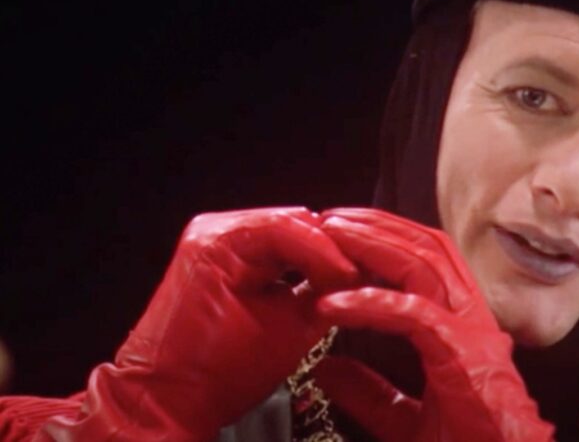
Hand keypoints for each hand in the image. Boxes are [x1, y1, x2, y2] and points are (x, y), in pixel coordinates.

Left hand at [38, 208, 357, 441]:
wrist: (166, 402)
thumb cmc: (211, 375)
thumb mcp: (287, 331)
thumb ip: (327, 296)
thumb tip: (358, 279)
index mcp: (222, 241)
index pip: (295, 227)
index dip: (334, 252)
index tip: (360, 273)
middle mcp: (214, 231)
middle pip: (293, 226)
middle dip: (329, 254)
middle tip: (360, 277)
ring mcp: (214, 244)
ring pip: (286, 238)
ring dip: (317, 260)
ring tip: (345, 284)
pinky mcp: (220, 262)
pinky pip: (270, 253)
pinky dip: (297, 267)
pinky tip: (320, 284)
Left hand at [313, 208, 553, 441]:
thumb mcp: (405, 421)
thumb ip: (371, 394)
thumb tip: (327, 370)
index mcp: (463, 329)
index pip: (429, 262)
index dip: (388, 240)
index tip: (343, 235)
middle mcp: (472, 320)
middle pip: (427, 249)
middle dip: (378, 227)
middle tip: (332, 217)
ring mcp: (472, 334)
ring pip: (423, 266)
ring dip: (373, 246)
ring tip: (331, 235)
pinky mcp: (463, 355)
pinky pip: (414, 315)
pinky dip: (371, 304)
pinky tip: (333, 304)